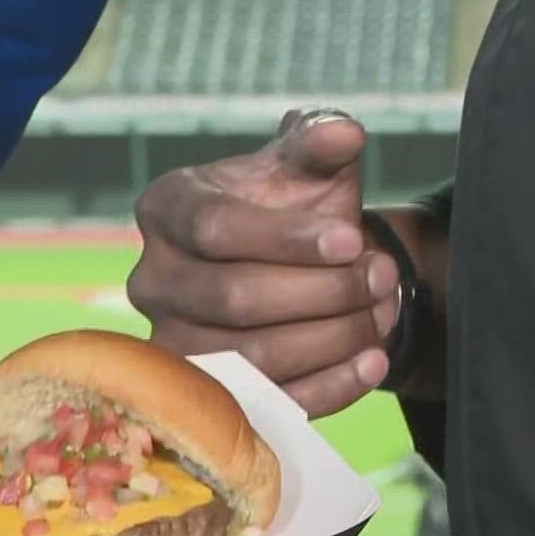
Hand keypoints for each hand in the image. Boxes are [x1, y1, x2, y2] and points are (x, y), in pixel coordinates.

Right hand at [127, 108, 397, 417]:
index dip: (287, 239)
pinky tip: (372, 361)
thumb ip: (319, 142)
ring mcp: (171, 342)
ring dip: (331, 338)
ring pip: (250, 357)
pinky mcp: (204, 393)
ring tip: (382, 312)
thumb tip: (342, 133)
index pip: (214, 228)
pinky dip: (328, 388)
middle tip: (382, 276)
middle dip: (322, 291)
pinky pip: (266, 403)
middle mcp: (152, 279)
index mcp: (166, 210)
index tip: (350, 239)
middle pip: (232, 299)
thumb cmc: (291, 207)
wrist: (291, 266)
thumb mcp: (304, 166)